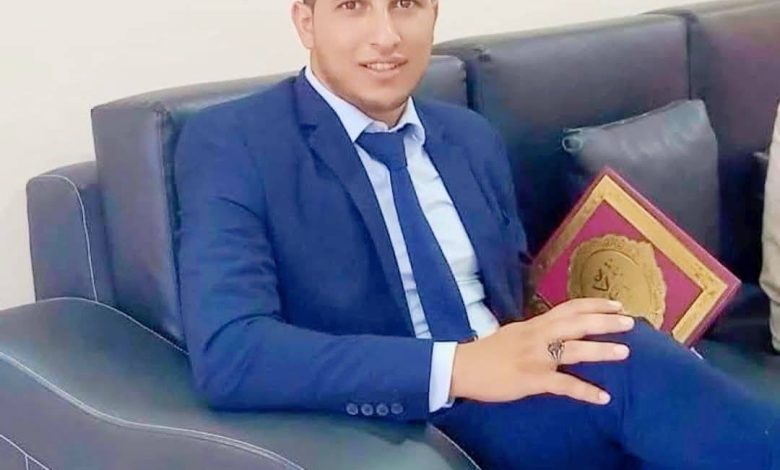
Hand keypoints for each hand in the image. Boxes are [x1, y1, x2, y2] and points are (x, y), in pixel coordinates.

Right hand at [450, 298, 634, 404]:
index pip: (569, 308)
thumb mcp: (515, 333)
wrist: (463, 367)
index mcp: (535, 324)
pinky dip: (585, 391)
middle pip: (577, 323)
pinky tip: (603, 397)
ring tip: (625, 352)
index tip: (616, 305)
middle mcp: (538, 336)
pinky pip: (564, 385)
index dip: (594, 305)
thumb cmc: (488, 352)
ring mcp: (537, 357)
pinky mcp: (532, 379)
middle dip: (605, 322)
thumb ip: (538, 331)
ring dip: (601, 350)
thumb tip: (558, 331)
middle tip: (630, 322)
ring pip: (574, 350)